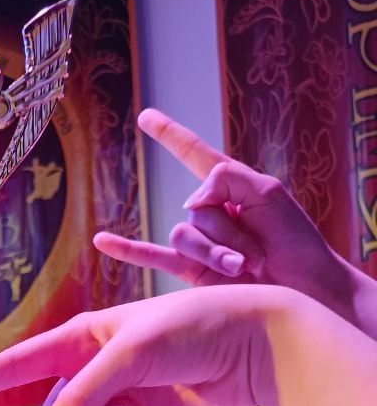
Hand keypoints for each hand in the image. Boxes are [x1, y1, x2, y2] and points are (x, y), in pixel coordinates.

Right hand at [93, 109, 370, 333]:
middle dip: (229, 230)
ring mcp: (200, 242)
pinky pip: (153, 256)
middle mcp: (211, 212)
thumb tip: (188, 203)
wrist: (303, 289)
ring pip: (184, 237)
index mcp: (230, 187)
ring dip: (216, 253)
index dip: (169, 134)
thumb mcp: (267, 194)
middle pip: (196, 208)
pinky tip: (101, 241)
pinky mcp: (192, 270)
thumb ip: (225, 180)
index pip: (193, 153)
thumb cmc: (294, 241)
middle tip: (259, 247)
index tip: (145, 117)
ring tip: (246, 267)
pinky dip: (127, 250)